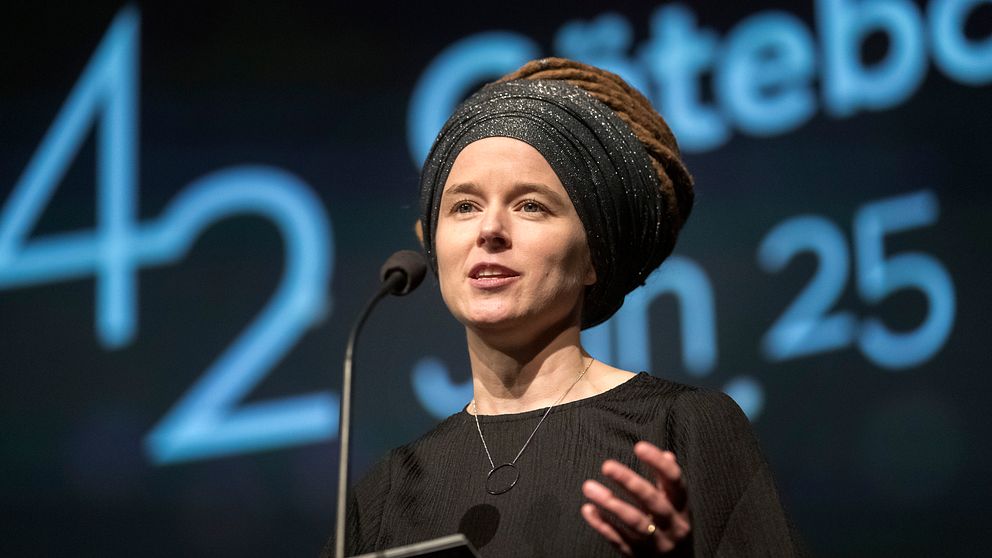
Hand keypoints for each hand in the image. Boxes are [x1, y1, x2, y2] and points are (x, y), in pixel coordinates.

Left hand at [581, 441, 690, 555]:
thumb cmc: (673, 528)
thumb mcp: (678, 506)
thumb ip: (669, 482)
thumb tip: (668, 454)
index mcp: (681, 507)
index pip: (675, 481)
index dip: (658, 463)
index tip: (639, 447)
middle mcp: (672, 524)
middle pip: (652, 501)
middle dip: (630, 481)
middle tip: (607, 465)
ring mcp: (656, 542)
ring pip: (634, 522)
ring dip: (611, 503)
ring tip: (589, 487)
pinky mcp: (638, 556)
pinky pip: (619, 540)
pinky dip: (603, 525)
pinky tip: (588, 510)